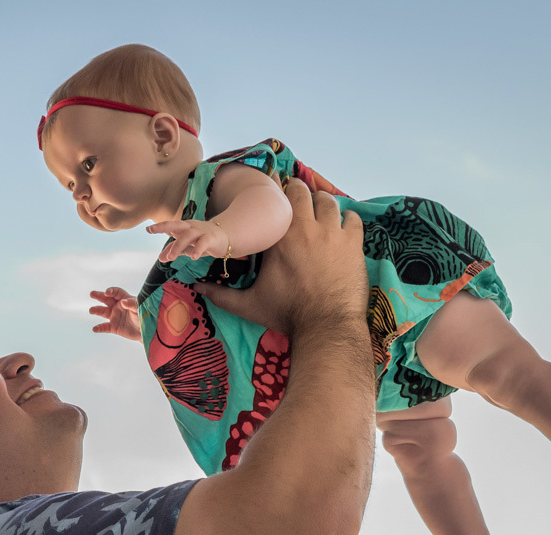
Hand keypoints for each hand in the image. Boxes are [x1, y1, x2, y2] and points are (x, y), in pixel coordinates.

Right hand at [89, 287, 141, 339]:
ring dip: (96, 310)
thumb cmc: (145, 316)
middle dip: (99, 296)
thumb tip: (123, 302)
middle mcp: (117, 307)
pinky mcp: (114, 327)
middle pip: (106, 299)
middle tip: (92, 294)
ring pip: (103, 312)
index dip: (111, 291)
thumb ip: (132, 304)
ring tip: (91, 310)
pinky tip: (94, 329)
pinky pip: (104, 327)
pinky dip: (99, 328)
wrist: (146, 330)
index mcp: (124, 299)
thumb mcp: (140, 309)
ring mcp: (115, 317)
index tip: (107, 292)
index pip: (116, 293)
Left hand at [146, 219, 228, 262]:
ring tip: (171, 257)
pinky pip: (203, 242)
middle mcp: (191, 227)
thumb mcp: (188, 246)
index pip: (170, 226)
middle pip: (176, 224)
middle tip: (152, 230)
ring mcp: (201, 232)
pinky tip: (193, 258)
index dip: (159, 227)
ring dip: (178, 246)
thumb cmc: (204, 240)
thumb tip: (160, 258)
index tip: (148, 229)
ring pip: (188, 235)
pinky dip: (198, 249)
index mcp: (185, 228)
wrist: (226, 237)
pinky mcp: (211, 239)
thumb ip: (174, 250)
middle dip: (163, 226)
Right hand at [196, 179, 364, 331]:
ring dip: (323, 203)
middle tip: (297, 199)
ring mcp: (332, 234)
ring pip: (329, 202)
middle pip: (303, 192)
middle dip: (299, 192)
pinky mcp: (353, 244)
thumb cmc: (287, 314)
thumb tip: (197, 289)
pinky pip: (353, 219)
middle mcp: (305, 228)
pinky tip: (343, 226)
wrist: (326, 327)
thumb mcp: (249, 305)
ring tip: (320, 209)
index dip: (276, 196)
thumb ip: (223, 295)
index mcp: (278, 239)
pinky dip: (347, 219)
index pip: (276, 202)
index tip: (274, 199)